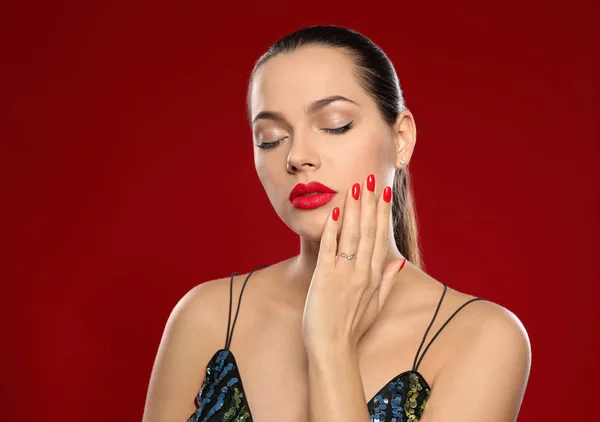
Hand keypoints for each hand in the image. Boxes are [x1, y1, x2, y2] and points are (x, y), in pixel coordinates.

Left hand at [301, 174, 406, 351]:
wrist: (332, 347)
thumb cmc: (352, 328)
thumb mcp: (375, 304)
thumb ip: (386, 280)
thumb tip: (398, 261)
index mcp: (373, 276)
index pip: (380, 237)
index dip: (382, 212)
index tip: (385, 192)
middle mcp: (361, 272)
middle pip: (368, 231)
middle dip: (369, 203)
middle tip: (370, 178)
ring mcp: (343, 274)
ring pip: (351, 235)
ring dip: (354, 209)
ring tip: (356, 187)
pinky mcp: (324, 278)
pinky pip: (329, 249)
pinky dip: (333, 230)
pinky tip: (335, 211)